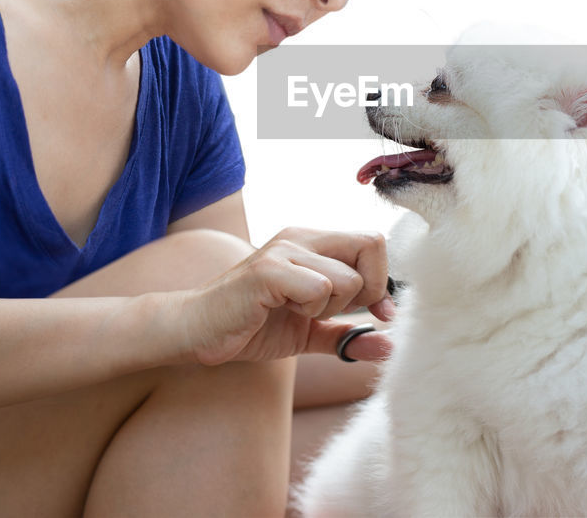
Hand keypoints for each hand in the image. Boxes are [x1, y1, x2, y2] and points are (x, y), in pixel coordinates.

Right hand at [175, 227, 394, 365]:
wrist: (197, 332)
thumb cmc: (252, 327)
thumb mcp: (310, 334)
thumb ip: (348, 337)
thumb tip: (390, 349)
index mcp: (314, 243)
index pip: (374, 241)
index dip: (383, 280)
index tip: (373, 313)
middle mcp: (301, 237)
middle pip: (371, 245)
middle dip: (367, 291)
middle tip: (333, 311)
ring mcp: (283, 250)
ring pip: (347, 276)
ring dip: (330, 307)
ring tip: (297, 311)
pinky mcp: (267, 271)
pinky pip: (318, 287)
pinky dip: (310, 309)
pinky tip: (283, 312)